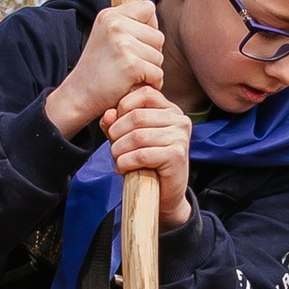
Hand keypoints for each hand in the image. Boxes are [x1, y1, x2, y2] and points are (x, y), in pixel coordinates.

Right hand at [45, 0, 165, 140]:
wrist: (78, 95)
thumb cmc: (97, 68)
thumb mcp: (106, 35)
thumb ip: (128, 22)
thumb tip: (153, 13)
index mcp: (110, 15)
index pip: (148, 8)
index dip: (148, 27)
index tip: (134, 42)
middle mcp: (116, 24)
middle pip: (158, 36)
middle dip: (150, 53)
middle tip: (128, 63)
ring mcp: (123, 44)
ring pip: (159, 56)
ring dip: (150, 70)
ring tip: (128, 74)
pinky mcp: (130, 64)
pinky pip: (157, 73)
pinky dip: (150, 83)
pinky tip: (134, 85)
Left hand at [102, 85, 192, 228]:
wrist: (165, 194)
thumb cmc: (147, 163)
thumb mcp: (128, 138)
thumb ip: (116, 123)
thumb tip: (108, 114)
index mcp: (170, 110)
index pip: (144, 94)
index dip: (123, 107)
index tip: (116, 125)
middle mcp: (179, 120)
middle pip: (137, 116)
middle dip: (117, 133)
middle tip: (113, 148)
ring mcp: (180, 137)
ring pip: (137, 136)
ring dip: (119, 150)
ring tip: (117, 159)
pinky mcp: (177, 155)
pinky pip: (142, 154)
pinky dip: (125, 162)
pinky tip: (122, 168)